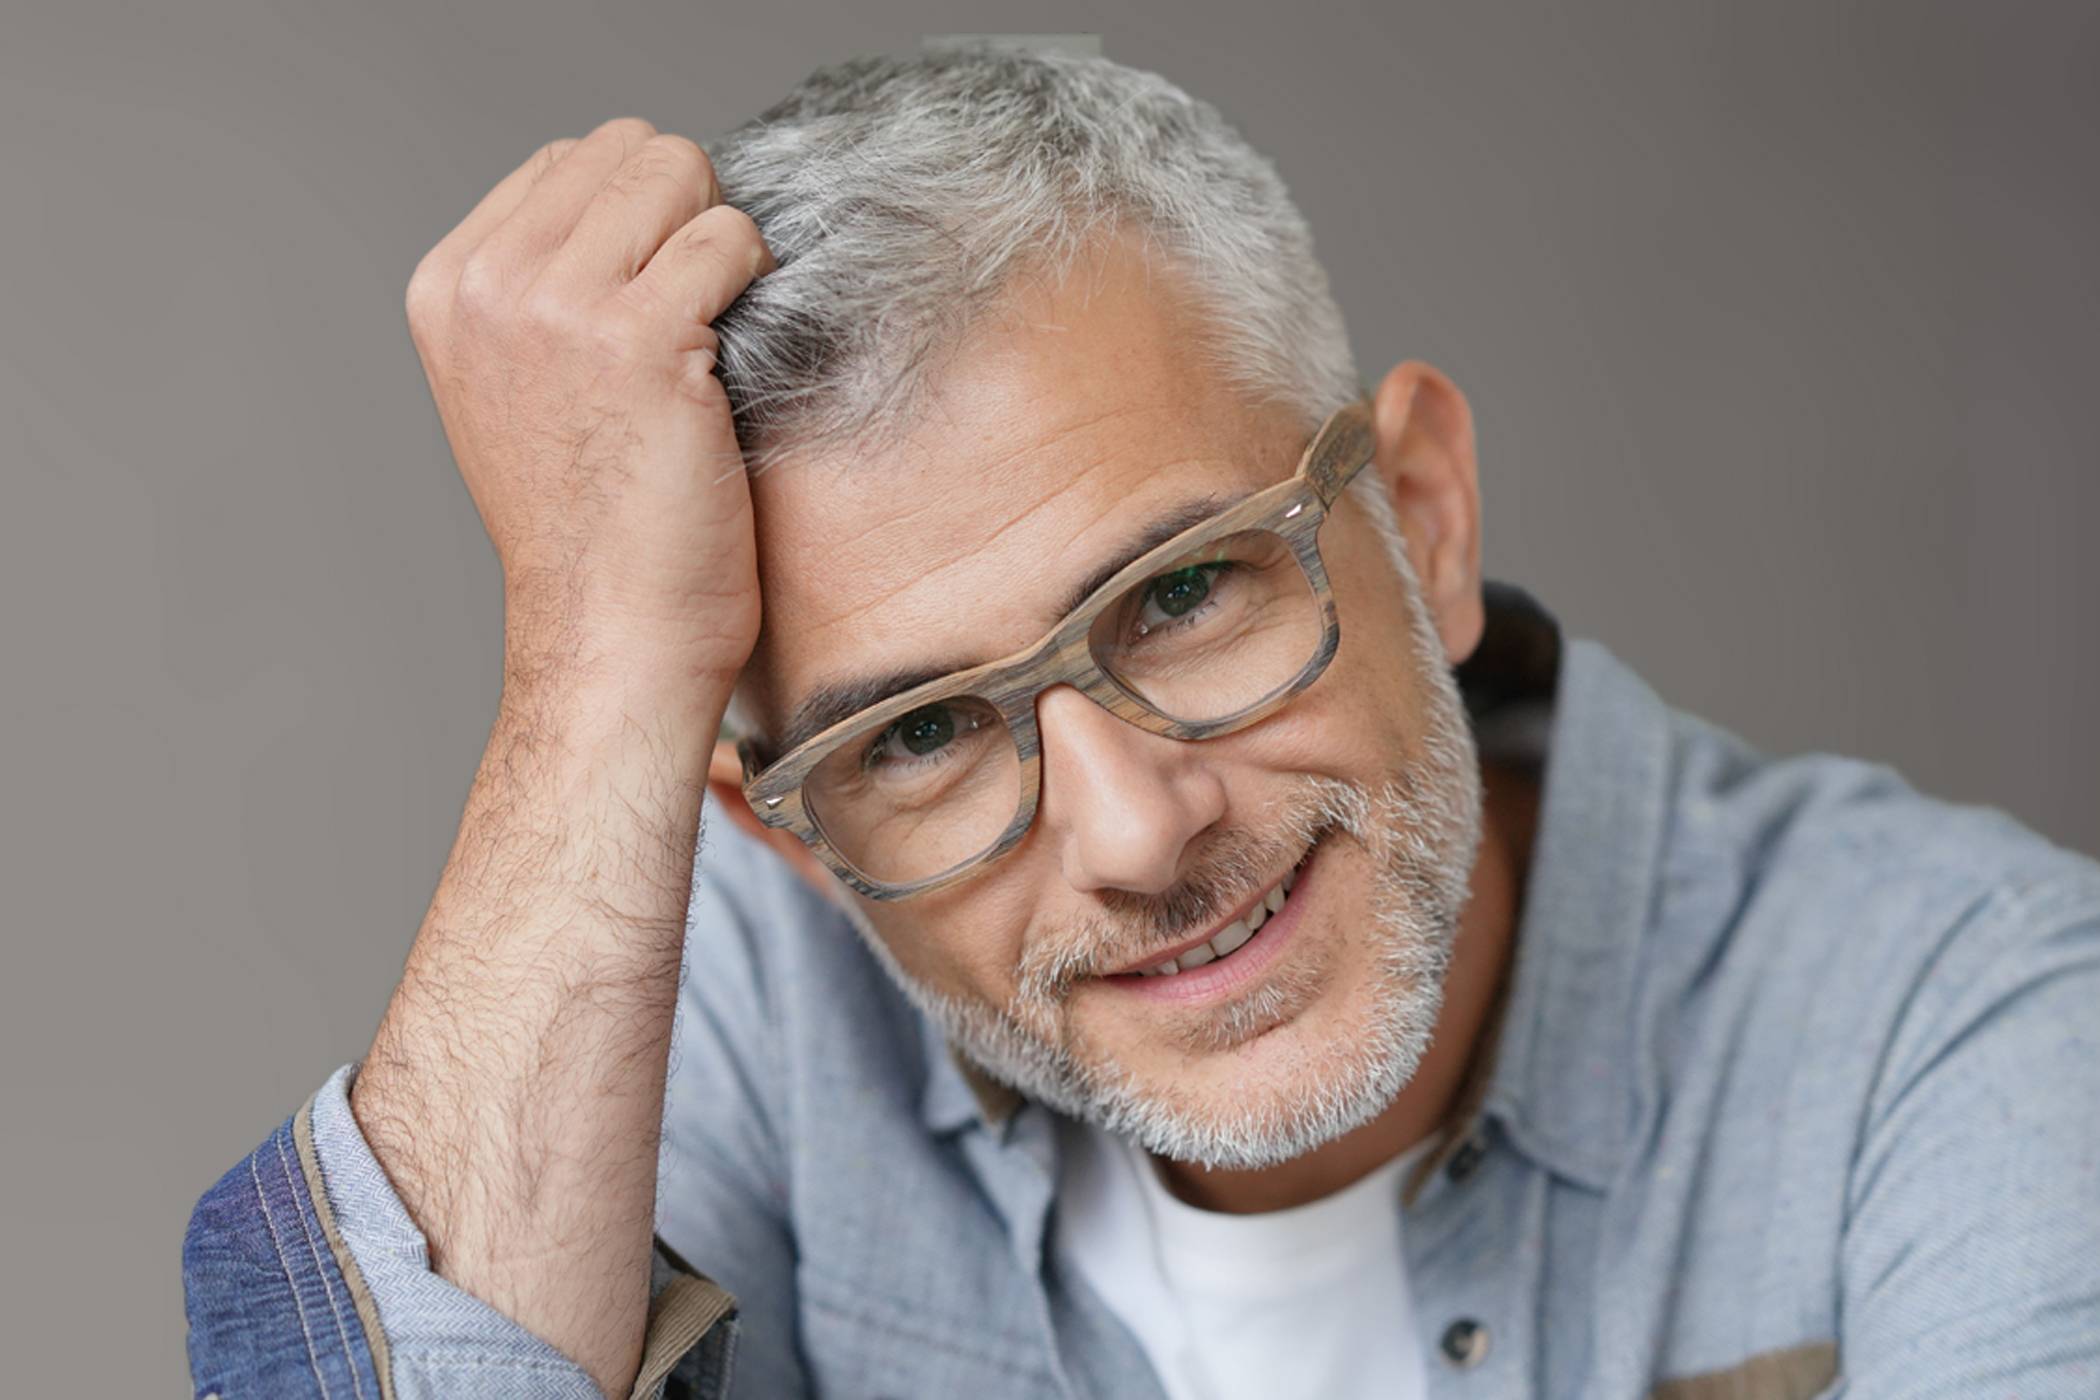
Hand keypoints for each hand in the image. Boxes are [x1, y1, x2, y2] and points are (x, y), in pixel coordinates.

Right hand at [405, 117, 772, 700]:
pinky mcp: (635, 336)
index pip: (568, 161)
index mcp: (447, 288)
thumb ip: (543, 290)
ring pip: (680, 174)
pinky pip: (728, 236)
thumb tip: (632, 208)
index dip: (639, 214)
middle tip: (697, 312)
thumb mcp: (519, 389)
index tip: (653, 299)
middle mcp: (487, 286)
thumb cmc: (594, 529)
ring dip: (722, 243)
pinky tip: (733, 354)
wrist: (612, 631)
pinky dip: (754, 279)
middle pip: (627, 150)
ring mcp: (554, 305)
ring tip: (711, 334)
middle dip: (684, 213)